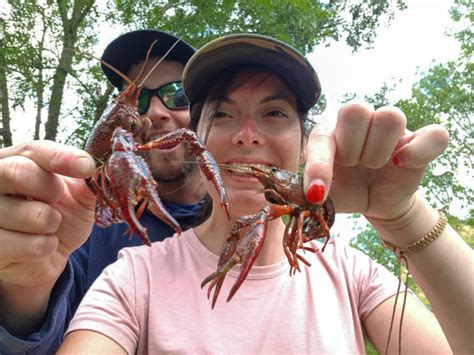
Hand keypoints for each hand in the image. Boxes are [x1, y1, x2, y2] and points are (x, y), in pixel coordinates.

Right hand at [0, 140, 95, 291]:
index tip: (87, 166)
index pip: (32, 150)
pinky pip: (24, 245)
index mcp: (15, 162)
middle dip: (49, 187)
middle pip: (16, 171)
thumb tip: (101, 167)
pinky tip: (44, 244)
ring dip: (50, 222)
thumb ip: (87, 180)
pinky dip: (44, 246)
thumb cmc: (62, 216)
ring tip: (51, 225)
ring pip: (24, 212)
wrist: (49, 256)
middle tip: (58, 199)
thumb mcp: (79, 195)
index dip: (60, 157)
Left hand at [303, 102, 448, 220]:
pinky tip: (402, 163)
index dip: (319, 165)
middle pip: (356, 109)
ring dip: (377, 151)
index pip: (322, 134)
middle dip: (350, 148)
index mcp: (332, 129)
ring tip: (372, 166)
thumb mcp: (325, 194)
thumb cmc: (345, 190)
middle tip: (352, 166)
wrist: (374, 202)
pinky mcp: (419, 141)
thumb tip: (304, 195)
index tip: (317, 194)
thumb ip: (311, 192)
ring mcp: (392, 129)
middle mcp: (362, 121)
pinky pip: (434, 134)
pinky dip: (418, 150)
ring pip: (390, 116)